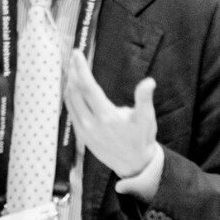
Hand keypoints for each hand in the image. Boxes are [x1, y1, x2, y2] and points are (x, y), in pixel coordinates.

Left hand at [64, 49, 157, 177]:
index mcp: (107, 117)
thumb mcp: (146, 119)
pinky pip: (70, 110)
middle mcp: (91, 124)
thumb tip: (149, 82)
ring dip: (70, 82)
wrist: (134, 165)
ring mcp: (84, 131)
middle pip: (75, 92)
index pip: (88, 87)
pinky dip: (69, 95)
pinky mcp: (81, 135)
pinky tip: (73, 87)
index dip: (81, 69)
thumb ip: (144, 99)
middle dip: (73, 71)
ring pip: (70, 101)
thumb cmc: (141, 138)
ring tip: (73, 68)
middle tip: (75, 56)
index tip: (77, 54)